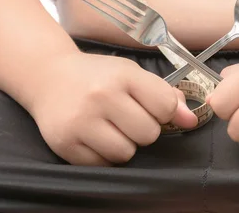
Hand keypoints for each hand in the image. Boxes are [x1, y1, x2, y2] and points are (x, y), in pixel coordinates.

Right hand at [29, 51, 197, 165]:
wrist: (48, 76)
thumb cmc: (96, 75)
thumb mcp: (130, 74)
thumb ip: (163, 94)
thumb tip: (190, 120)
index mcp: (122, 75)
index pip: (165, 106)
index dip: (163, 111)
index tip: (150, 107)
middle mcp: (101, 96)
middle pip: (148, 134)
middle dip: (142, 130)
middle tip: (126, 118)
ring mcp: (81, 121)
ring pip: (125, 153)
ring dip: (123, 145)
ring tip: (110, 129)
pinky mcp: (65, 143)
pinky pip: (102, 165)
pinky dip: (103, 156)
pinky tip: (94, 137)